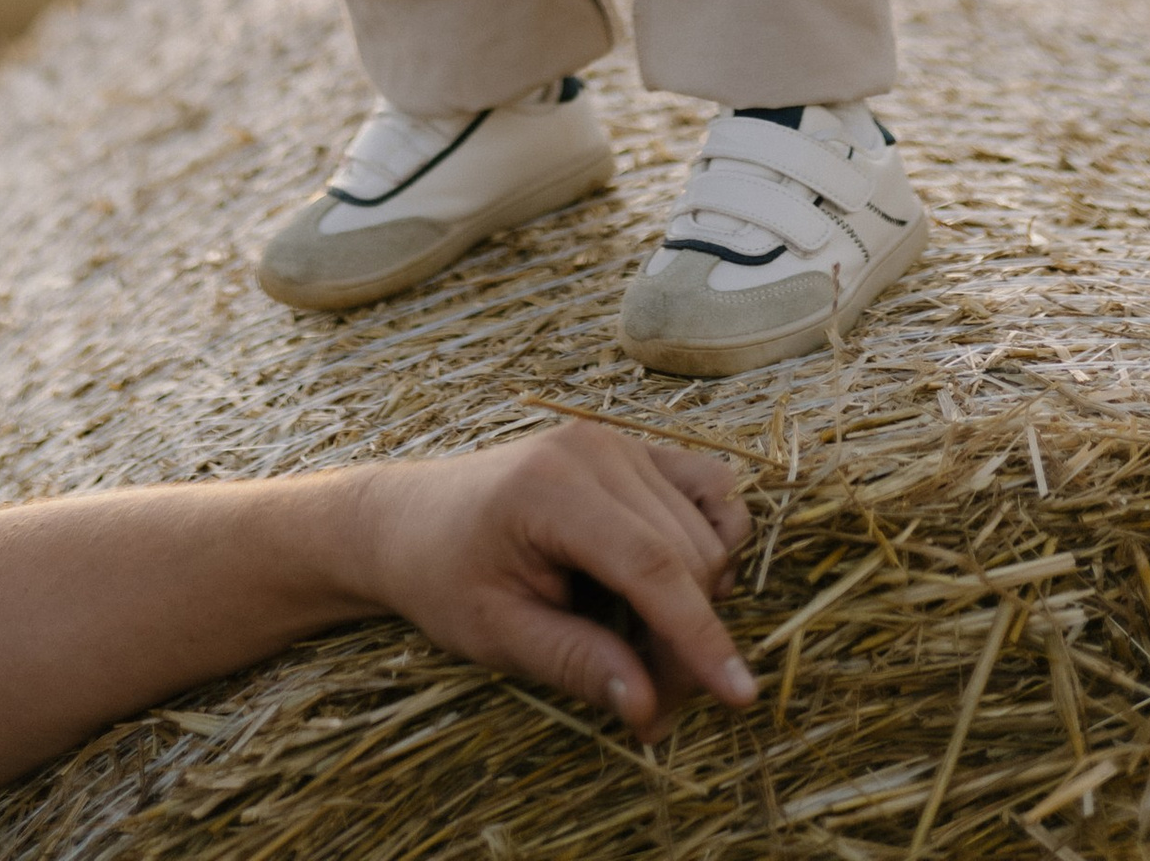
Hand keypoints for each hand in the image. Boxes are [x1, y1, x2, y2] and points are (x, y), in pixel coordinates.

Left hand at [339, 420, 754, 737]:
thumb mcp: (499, 635)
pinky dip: (712, 541)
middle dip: (685, 642)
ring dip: (696, 603)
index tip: (738, 697)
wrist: (411, 520)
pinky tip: (675, 584)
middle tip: (646, 704)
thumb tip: (651, 709)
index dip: (700, 636)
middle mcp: (594, 451)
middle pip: (687, 558)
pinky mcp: (632, 448)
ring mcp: (617, 441)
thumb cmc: (444, 578)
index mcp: (551, 488)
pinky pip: (710, 488)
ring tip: (640, 648)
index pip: (652, 565)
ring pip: (706, 533)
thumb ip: (578, 665)